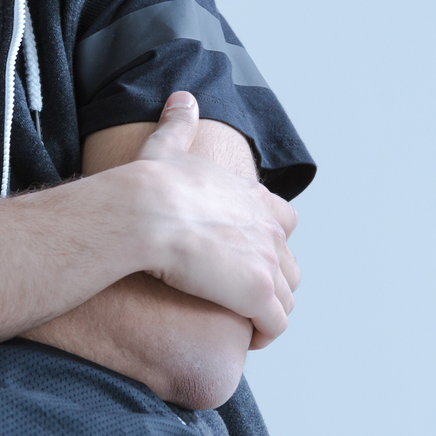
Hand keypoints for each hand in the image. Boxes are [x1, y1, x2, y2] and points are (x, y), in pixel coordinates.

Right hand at [119, 93, 301, 346]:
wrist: (145, 211)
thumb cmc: (150, 183)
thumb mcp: (167, 146)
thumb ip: (179, 124)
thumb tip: (182, 97)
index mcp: (255, 199)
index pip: (285, 223)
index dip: (269, 242)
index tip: (245, 258)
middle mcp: (270, 230)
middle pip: (289, 264)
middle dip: (271, 282)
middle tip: (241, 296)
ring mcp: (268, 263)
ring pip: (286, 298)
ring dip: (269, 311)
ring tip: (245, 322)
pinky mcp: (258, 295)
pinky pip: (275, 325)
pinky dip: (266, 334)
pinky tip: (248, 338)